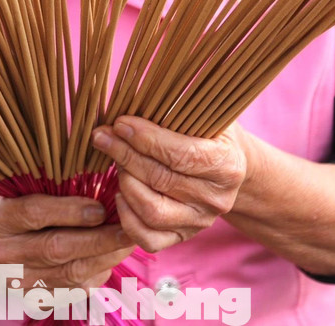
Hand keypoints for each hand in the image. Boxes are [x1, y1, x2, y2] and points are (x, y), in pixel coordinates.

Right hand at [0, 194, 134, 289]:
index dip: (68, 211)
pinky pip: (74, 289)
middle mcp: (2, 255)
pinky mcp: (35, 299)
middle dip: (98, 239)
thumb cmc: (12, 211)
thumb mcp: (18, 192)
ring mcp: (18, 282)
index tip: (100, 208)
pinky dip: (99, 272)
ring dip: (105, 257)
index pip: (32, 213)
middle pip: (55, 249)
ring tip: (128, 240)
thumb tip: (98, 181)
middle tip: (128, 228)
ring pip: (70, 273)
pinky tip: (113, 256)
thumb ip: (50, 186)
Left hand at [92, 116, 249, 252]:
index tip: (120, 122)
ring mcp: (199, 222)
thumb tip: (134, 98)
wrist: (231, 169)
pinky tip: (120, 192)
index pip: (181, 154)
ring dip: (125, 182)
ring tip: (115, 160)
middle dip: (125, 154)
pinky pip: (147, 238)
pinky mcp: (182, 237)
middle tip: (102, 136)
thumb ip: (178, 107)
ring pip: (151, 211)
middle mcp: (217, 198)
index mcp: (227, 165)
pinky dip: (126, 216)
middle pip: (160, 179)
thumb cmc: (211, 133)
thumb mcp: (206, 114)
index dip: (146, 139)